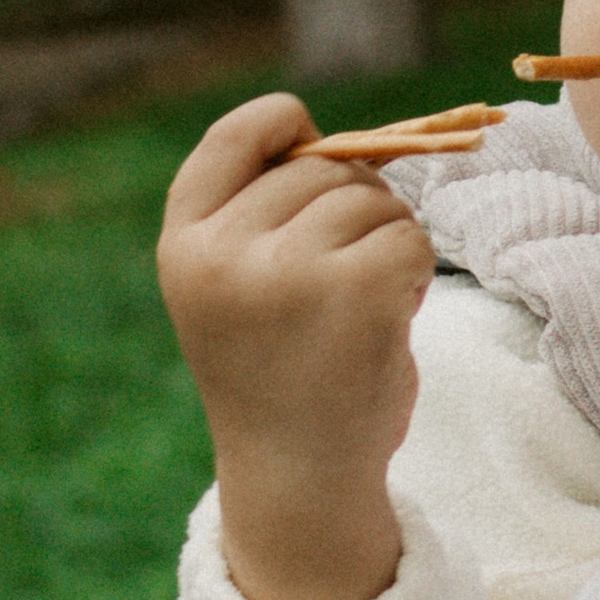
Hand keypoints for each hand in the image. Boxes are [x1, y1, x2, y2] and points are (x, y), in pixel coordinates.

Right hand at [158, 91, 435, 599]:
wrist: (299, 477)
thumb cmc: (278, 371)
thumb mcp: (236, 286)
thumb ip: (265, 212)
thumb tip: (355, 139)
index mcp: (185, 245)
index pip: (232, 138)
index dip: (280, 122)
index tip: (307, 133)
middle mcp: (225, 254)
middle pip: (321, 169)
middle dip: (352, 207)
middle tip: (343, 277)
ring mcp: (289, 272)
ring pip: (373, 200)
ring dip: (387, 242)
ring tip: (361, 305)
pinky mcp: (357, 293)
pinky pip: (410, 240)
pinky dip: (414, 273)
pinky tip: (389, 318)